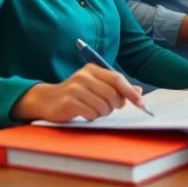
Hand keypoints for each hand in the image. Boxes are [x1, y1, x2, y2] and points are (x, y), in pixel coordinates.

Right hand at [11, 64, 143, 122]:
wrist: (46, 101)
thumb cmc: (76, 94)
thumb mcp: (96, 86)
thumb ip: (116, 88)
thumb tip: (138, 92)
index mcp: (92, 69)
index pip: (117, 79)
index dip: (130, 92)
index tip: (141, 104)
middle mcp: (83, 76)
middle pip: (112, 93)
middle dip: (115, 105)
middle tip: (110, 108)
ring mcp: (74, 89)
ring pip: (103, 105)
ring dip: (103, 112)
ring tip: (95, 110)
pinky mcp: (68, 102)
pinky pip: (91, 113)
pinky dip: (92, 117)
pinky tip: (85, 114)